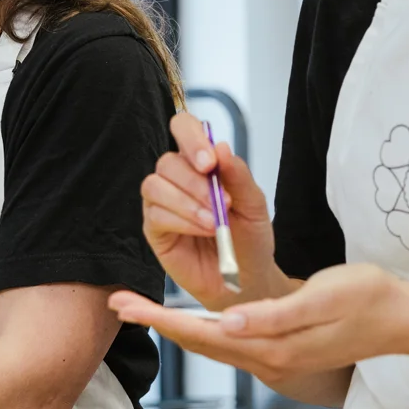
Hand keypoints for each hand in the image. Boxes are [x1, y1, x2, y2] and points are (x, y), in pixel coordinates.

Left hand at [109, 262, 408, 382]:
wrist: (402, 320)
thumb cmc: (367, 298)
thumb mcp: (323, 298)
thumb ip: (274, 316)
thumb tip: (227, 324)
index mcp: (272, 346)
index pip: (203, 333)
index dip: (161, 318)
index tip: (127, 304)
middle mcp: (267, 360)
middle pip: (199, 342)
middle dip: (156, 323)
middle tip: (117, 303)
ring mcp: (274, 361)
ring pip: (212, 345)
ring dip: (174, 328)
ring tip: (142, 309)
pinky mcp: (281, 353)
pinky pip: (229, 345)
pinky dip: (201, 331)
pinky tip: (189, 321)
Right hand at [139, 112, 279, 305]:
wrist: (247, 279)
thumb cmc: (250, 239)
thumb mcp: (254, 205)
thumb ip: (238, 175)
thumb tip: (220, 146)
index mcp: (200, 162)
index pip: (183, 129)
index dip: (191, 138)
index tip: (210, 161)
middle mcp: (177, 178)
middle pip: (167, 161)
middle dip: (194, 181)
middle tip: (221, 200)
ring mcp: (162, 203)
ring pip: (155, 185)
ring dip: (187, 202)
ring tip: (214, 223)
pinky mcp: (155, 229)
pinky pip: (155, 214)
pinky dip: (181, 220)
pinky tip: (203, 230)